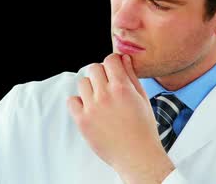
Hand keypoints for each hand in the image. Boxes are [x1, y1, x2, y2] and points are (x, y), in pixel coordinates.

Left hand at [67, 54, 173, 182]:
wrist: (137, 156)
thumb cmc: (143, 129)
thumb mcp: (142, 98)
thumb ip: (131, 76)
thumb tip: (124, 58)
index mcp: (122, 88)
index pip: (110, 59)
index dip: (113, 62)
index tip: (114, 69)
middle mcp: (105, 95)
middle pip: (94, 68)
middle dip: (101, 74)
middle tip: (107, 86)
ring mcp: (92, 108)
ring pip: (83, 82)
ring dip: (90, 88)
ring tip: (100, 100)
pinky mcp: (82, 121)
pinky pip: (72, 101)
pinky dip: (78, 103)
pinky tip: (89, 109)